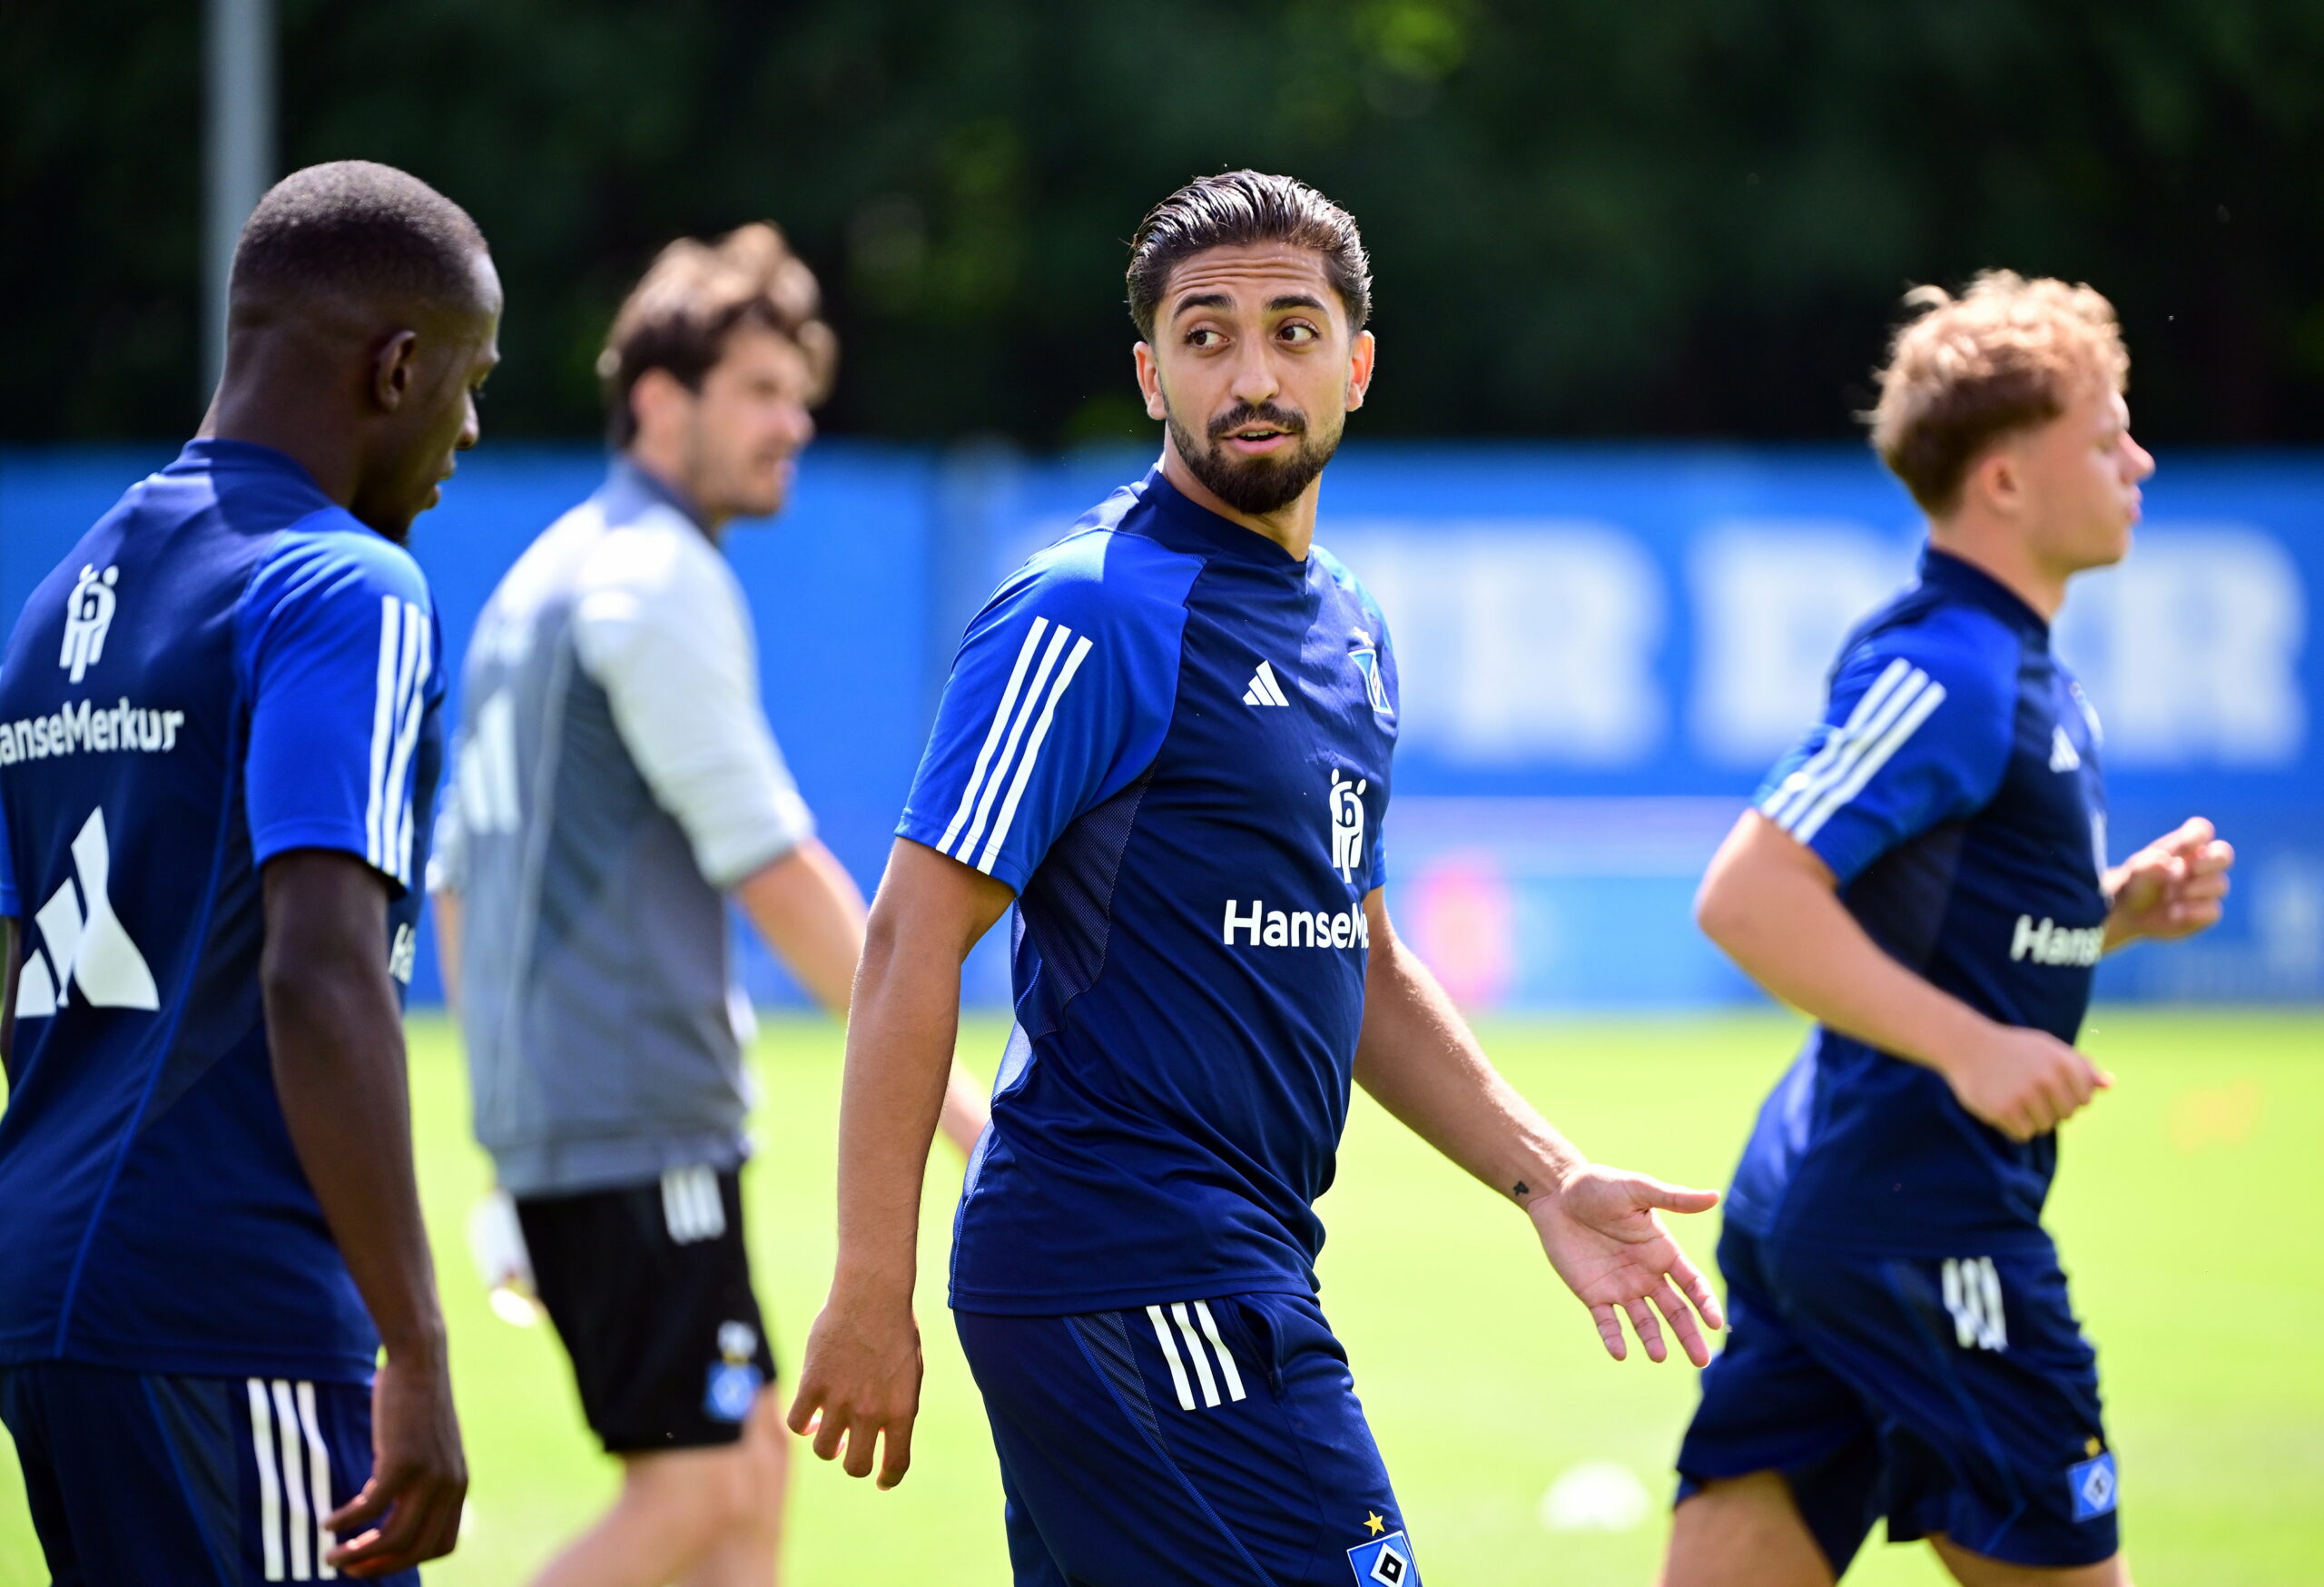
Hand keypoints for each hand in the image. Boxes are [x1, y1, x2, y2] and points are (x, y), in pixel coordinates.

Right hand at [326, 1345, 466, 1576]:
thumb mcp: (427, 1449)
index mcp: (458, 1486)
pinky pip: (369, 1508)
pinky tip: (328, 1521)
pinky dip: (346, 1521)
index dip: (408, 1561)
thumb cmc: (415, 1405)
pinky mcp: (401, 1461)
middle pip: (416, 1549)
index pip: (442, 1545)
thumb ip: (418, 1482)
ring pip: (393, 1538)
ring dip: (358, 1554)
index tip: (378, 1562)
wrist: (420, 1360)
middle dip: (379, 1567)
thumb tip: (385, 1517)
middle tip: (346, 1568)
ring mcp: (428, 1475)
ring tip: (331, 1555)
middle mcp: (449, 1485)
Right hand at [786, 1286, 923, 1488]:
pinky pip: (798, 1424)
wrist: (873, 1295)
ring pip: (823, 1450)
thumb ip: (895, 1410)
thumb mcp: (909, 1376)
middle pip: (854, 1466)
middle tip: (850, 1446)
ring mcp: (839, 1399)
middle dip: (853, 1462)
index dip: (887, 1479)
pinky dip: (803, 1424)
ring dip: (827, 1444)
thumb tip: (877, 1439)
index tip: (880, 1480)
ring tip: (831, 1427)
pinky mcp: (813, 1384)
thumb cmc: (896, 1332)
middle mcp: (870, 1411)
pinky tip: (810, 1414)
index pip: (895, 1465)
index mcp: (901, 1411)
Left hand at [1529, 1165, 1724, 1366]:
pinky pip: (1606, 1322)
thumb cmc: (1598, 1186)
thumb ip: (1673, 1198)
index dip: (1705, 1303)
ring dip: (1653, 1340)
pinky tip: (1620, 1353)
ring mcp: (1621, 1287)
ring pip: (1644, 1322)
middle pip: (1675, 1311)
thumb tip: (1715, 1195)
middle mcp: (1647, 1275)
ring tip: (1658, 1356)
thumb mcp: (1637, 1190)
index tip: (1714, 1323)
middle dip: (1688, 1335)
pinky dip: (1613, 1338)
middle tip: (1701, 1361)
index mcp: (1662, 1252)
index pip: (1692, 1284)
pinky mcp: (1594, 1294)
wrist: (1556, 1194)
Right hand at [1935, 1021, 2111, 1142]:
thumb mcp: (2048, 1048)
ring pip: (2045, 1126)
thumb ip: (2080, 1067)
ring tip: (2014, 1098)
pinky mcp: (2004, 1110)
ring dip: (2032, 1119)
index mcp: (2062, 1061)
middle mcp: (2046, 1078)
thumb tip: (2110, 1084)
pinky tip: (2003, 1107)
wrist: (1966, 1046)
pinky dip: (2014, 1127)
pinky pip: (2023, 1134)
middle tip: (2028, 1092)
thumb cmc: (2012, 1049)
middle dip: (2051, 1109)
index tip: (2047, 1085)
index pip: (2084, 1099)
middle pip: (2066, 1115)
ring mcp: (2025, 1095)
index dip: (2068, 1096)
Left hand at [2107, 816, 2233, 947]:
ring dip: (2198, 889)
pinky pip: (2213, 910)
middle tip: (2195, 868)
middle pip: (2224, 853)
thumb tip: (2172, 865)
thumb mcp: (2135, 872)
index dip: (2199, 835)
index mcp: (2183, 847)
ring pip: (2220, 884)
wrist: (2130, 912)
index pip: (2201, 830)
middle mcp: (2200, 865)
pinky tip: (2174, 912)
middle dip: (2214, 860)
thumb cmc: (2135, 882)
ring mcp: (2205, 888)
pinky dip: (2195, 911)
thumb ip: (2150, 864)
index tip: (2184, 846)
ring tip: (2173, 895)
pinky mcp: (2205, 912)